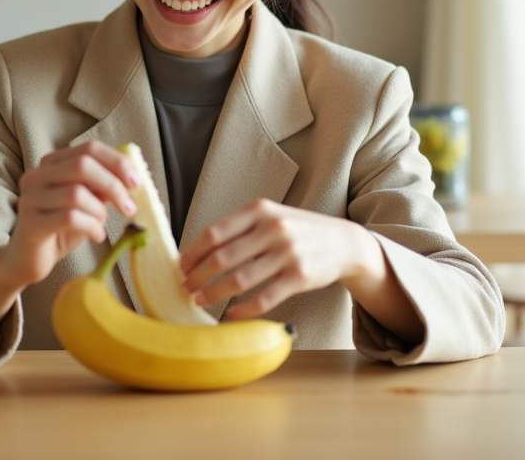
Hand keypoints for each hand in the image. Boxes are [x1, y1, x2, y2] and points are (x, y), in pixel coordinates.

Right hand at [0, 141, 139, 288]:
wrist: (27, 260)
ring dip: (99, 212)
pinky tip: (97, 236)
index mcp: (51, 164)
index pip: (89, 149)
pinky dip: (91, 227)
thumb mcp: (86, 204)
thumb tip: (131, 176)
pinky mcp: (31, 223)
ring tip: (101, 226)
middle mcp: (37, 175)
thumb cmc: (60, 229)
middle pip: (82, 165)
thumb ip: (102, 187)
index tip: (136, 182)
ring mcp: (30, 198)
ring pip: (76, 193)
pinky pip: (69, 218)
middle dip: (113, 185)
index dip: (117, 161)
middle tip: (130, 207)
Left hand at [178, 200, 372, 319]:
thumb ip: (241, 228)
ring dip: (214, 293)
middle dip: (198, 276)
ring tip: (201, 300)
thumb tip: (199, 251)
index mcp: (260, 211)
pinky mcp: (299, 277)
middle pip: (222, 257)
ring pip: (239, 279)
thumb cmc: (298, 230)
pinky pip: (264, 298)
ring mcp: (287, 253)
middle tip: (186, 287)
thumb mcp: (271, 216)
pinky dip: (243, 309)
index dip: (194, 252)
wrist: (343, 242)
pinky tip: (230, 314)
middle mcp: (273, 229)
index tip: (181, 266)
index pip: (215, 232)